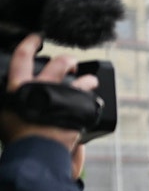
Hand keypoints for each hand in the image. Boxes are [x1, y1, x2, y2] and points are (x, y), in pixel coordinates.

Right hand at [0, 34, 98, 150]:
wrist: (36, 153)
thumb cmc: (17, 138)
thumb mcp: (4, 116)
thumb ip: (9, 105)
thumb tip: (10, 103)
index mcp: (20, 87)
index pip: (22, 57)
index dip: (30, 44)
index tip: (37, 38)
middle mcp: (43, 87)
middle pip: (59, 64)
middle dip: (68, 60)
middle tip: (71, 63)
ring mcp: (64, 98)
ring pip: (82, 81)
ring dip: (88, 80)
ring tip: (91, 81)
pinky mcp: (79, 110)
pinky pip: (91, 101)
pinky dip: (94, 100)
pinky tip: (96, 101)